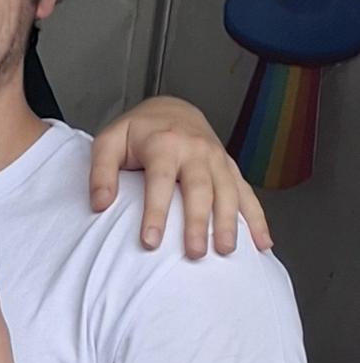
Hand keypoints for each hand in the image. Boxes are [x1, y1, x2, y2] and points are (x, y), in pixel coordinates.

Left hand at [90, 95, 269, 258]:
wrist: (172, 108)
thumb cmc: (137, 131)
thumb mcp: (109, 142)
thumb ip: (100, 172)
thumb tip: (99, 204)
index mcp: (164, 144)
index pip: (160, 181)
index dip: (156, 212)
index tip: (150, 242)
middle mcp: (195, 150)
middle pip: (200, 188)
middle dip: (199, 222)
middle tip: (195, 253)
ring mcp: (217, 159)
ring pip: (228, 191)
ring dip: (230, 222)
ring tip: (226, 250)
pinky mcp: (229, 167)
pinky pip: (247, 193)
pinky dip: (257, 218)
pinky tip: (262, 243)